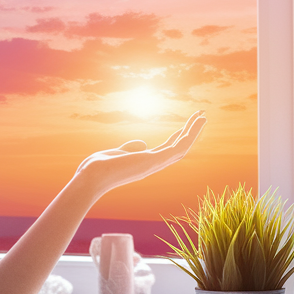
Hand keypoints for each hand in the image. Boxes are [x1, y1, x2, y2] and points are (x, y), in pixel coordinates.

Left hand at [73, 111, 205, 196]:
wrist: (90, 178)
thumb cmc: (98, 168)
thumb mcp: (116, 153)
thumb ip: (130, 148)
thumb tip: (143, 143)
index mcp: (145, 163)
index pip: (166, 150)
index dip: (177, 138)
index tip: (185, 127)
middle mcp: (153, 165)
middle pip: (178, 148)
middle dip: (190, 133)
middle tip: (201, 118)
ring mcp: (156, 163)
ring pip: (182, 147)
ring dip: (194, 131)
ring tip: (203, 116)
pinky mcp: (155, 160)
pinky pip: (179, 146)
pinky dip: (190, 134)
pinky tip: (197, 122)